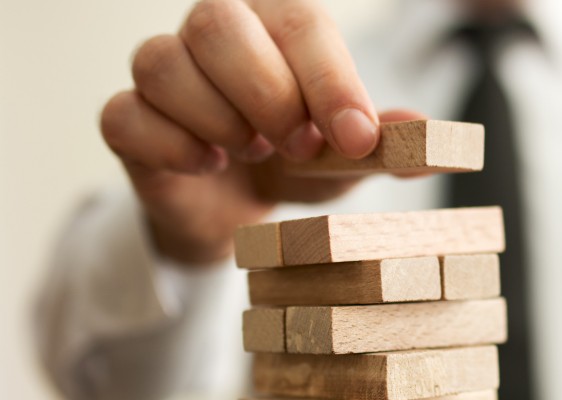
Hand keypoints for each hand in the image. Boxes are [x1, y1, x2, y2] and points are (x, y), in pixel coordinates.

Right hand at [100, 0, 414, 263]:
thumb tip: (432, 136)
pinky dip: (171, 147)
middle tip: (298, 147)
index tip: (356, 138)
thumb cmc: (293, 164)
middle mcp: (213, 36)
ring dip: (218, 121)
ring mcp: (163, 74)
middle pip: (217, 22)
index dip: (330, 80)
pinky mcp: (127, 121)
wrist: (237, 209)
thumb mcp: (347, 157)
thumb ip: (387, 143)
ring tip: (249, 153)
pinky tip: (207, 166)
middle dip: (267, 94)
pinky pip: (124, 116)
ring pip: (161, 63)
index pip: (299, 22)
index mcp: (274, 27)